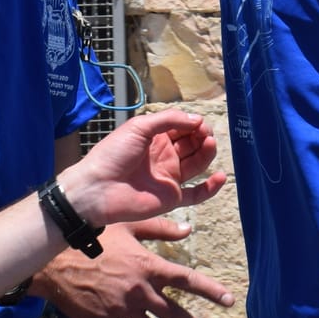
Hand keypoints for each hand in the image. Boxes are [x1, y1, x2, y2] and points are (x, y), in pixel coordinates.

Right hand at [34, 218, 235, 317]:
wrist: (54, 262)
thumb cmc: (91, 237)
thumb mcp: (127, 226)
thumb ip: (159, 229)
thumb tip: (188, 231)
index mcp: (148, 267)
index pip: (188, 281)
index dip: (211, 292)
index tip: (229, 301)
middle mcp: (139, 292)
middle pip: (177, 316)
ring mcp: (123, 312)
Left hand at [61, 112, 227, 230]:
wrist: (97, 189)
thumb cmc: (113, 154)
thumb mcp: (139, 127)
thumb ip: (168, 120)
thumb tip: (197, 120)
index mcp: (156, 138)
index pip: (183, 128)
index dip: (193, 123)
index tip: (198, 122)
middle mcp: (165, 156)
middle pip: (193, 144)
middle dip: (202, 135)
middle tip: (204, 133)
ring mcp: (169, 177)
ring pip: (197, 164)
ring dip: (207, 153)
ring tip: (209, 143)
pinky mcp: (171, 198)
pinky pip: (196, 194)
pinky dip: (211, 187)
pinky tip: (221, 177)